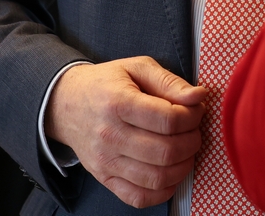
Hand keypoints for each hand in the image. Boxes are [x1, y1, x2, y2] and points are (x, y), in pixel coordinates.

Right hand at [46, 56, 207, 207]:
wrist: (66, 103)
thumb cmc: (106, 84)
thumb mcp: (137, 68)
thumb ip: (170, 82)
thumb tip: (198, 96)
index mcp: (118, 103)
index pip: (168, 120)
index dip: (193, 117)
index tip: (196, 110)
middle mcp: (109, 135)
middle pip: (166, 151)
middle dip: (193, 142)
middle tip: (194, 130)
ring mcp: (105, 161)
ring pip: (156, 178)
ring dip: (183, 166)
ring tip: (185, 150)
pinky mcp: (104, 178)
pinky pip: (138, 197)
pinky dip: (162, 191)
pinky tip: (170, 173)